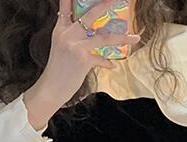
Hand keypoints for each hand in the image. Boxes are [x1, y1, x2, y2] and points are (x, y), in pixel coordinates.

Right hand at [23, 0, 140, 129]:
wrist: (51, 88)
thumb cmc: (57, 69)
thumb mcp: (60, 47)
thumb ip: (72, 36)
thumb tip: (88, 32)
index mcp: (60, 29)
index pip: (65, 7)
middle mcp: (68, 34)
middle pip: (89, 15)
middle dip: (104, 5)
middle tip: (115, 0)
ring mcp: (76, 46)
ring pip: (104, 38)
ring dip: (122, 38)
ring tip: (135, 38)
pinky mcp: (83, 60)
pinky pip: (101, 59)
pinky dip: (107, 62)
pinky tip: (113, 64)